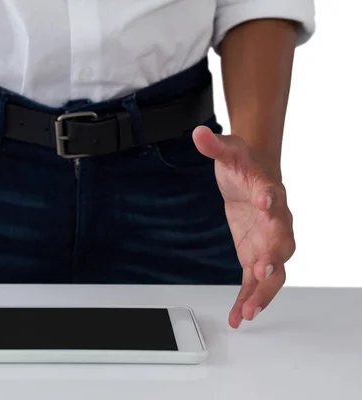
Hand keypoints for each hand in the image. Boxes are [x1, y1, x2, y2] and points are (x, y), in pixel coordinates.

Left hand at [193, 126, 294, 328]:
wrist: (253, 174)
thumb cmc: (244, 164)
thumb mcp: (227, 151)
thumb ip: (214, 145)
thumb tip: (199, 133)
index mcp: (270, 192)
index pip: (274, 198)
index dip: (272, 202)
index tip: (268, 205)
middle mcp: (276, 221)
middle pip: (282, 242)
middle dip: (273, 258)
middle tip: (262, 271)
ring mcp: (267, 242)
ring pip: (274, 271)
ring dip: (263, 291)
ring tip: (247, 310)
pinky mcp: (255, 255)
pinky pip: (255, 282)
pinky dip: (248, 298)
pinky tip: (238, 316)